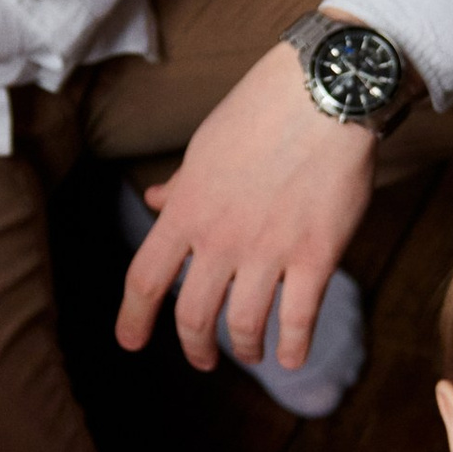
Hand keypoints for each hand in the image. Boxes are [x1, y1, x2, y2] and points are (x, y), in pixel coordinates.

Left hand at [117, 44, 378, 373]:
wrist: (321, 93)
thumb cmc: (261, 112)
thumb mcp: (205, 147)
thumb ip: (181, 185)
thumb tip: (154, 200)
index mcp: (187, 210)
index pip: (146, 278)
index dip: (134, 318)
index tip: (130, 342)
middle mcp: (220, 238)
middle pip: (193, 315)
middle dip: (195, 346)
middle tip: (204, 358)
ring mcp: (268, 250)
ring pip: (244, 324)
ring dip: (245, 348)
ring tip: (252, 353)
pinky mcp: (316, 255)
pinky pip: (299, 318)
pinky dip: (293, 347)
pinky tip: (291, 358)